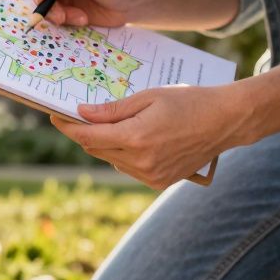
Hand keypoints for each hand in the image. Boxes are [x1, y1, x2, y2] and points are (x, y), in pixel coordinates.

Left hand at [51, 85, 246, 188]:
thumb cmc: (188, 102)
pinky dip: (123, 155)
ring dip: (105, 144)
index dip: (68, 127)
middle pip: (95, 149)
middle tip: (78, 116)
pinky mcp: (158, 182)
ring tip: (114, 125)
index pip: (88, 136)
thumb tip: (81, 114)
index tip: (55, 116)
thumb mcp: (148, 97)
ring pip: (111, 160)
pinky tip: (134, 140)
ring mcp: (150, 175)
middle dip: (85, 133)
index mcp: (135, 138)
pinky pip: (128, 168)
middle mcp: (140, 162)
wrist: (225, 122)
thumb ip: (112, 109)